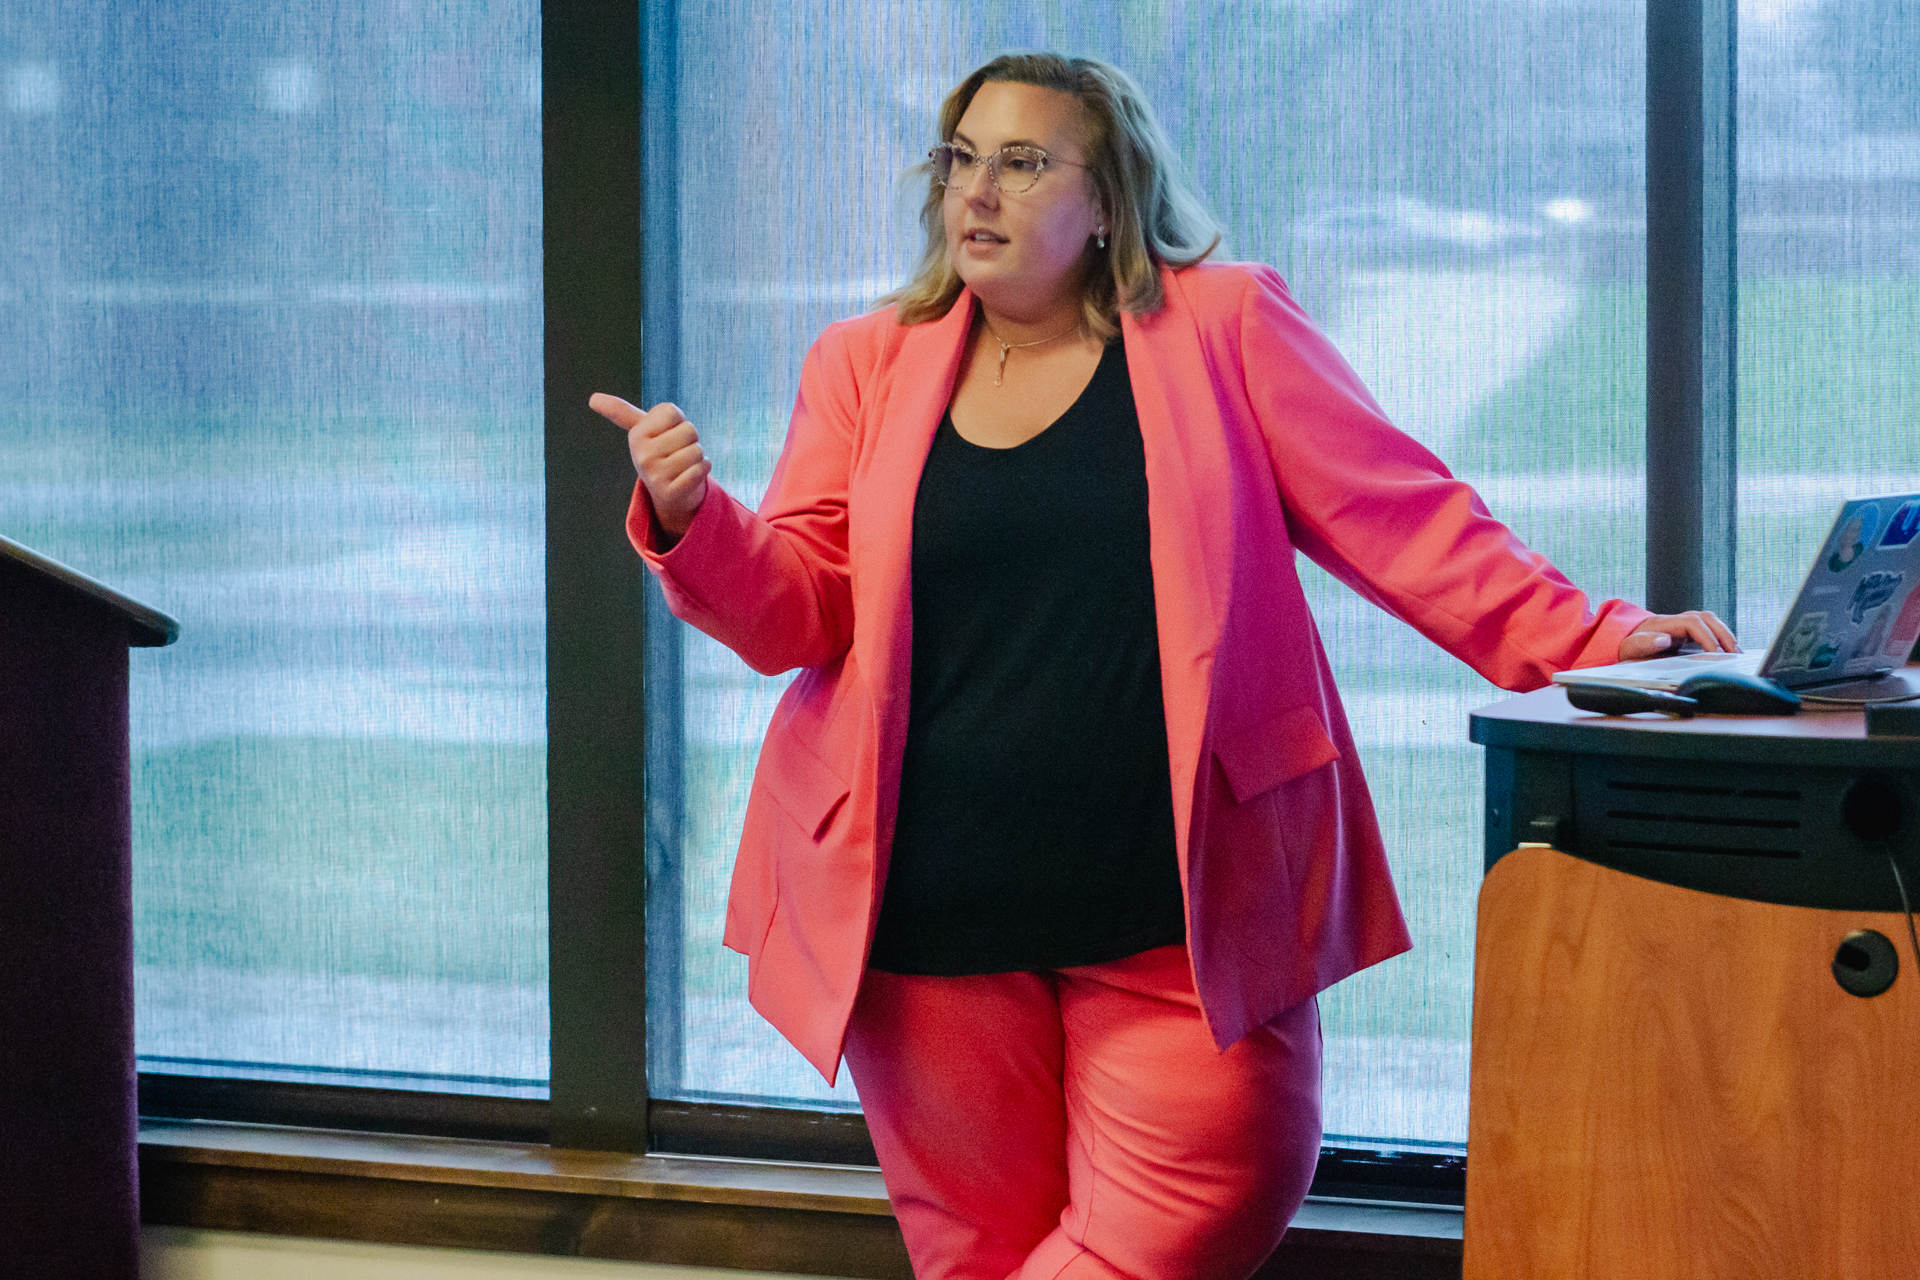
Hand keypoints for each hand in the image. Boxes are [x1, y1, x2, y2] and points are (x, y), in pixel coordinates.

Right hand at [589, 393, 710, 540]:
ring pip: (697, 451)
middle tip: (676, 451)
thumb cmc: (658, 450)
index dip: (677, 420)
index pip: (672, 411)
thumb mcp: (641, 430)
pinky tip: (690, 475)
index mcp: (636, 436)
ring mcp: (656, 476)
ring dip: (697, 456)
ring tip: (682, 464)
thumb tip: (592, 399)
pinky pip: (702, 469)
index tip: (667, 432)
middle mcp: (642, 456)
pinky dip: (703, 469)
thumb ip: (620, 412)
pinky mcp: (672, 492)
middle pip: (689, 430)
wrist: (667, 490)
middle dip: (690, 439)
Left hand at [1619, 610, 1739, 660]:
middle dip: (1723, 635)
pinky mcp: (1689, 631)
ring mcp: (1684, 624)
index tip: (1715, 653)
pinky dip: (1722, 637)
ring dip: (1726, 635)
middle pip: (1707, 618)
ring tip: (1737, 652)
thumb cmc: (1629, 647)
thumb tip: (1664, 639)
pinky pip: (1710, 629)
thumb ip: (1645, 643)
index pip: (1693, 623)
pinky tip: (1730, 650)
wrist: (1626, 642)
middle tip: (1734, 653)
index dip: (1706, 636)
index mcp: (1665, 623)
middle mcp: (1677, 620)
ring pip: (1711, 621)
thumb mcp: (1631, 647)